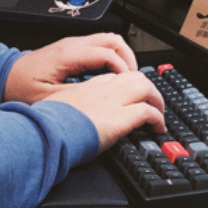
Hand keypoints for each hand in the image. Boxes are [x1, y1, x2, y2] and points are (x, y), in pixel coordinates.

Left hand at [4, 33, 137, 103]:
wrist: (3, 76)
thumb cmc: (19, 86)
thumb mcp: (47, 98)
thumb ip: (75, 97)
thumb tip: (100, 99)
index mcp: (69, 54)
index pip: (108, 53)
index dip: (124, 69)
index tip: (130, 84)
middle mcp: (73, 45)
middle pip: (114, 41)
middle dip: (129, 59)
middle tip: (133, 80)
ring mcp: (73, 45)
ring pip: (109, 41)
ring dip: (122, 57)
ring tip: (126, 78)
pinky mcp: (72, 50)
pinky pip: (99, 47)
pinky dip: (111, 58)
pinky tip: (110, 75)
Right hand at [49, 68, 165, 152]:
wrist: (47, 131)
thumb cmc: (48, 124)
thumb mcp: (56, 108)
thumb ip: (68, 107)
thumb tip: (69, 117)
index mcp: (86, 87)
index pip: (113, 78)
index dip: (125, 85)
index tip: (129, 96)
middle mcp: (103, 90)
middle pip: (133, 76)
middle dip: (146, 87)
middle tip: (151, 102)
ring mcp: (113, 101)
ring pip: (145, 87)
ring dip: (156, 99)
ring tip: (160, 113)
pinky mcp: (121, 117)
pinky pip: (148, 111)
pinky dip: (158, 118)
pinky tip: (158, 127)